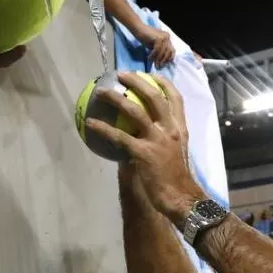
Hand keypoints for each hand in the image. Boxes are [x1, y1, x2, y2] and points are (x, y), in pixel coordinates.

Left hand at [87, 72, 200, 219]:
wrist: (182, 197)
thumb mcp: (177, 151)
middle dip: (137, 82)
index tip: (150, 74)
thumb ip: (164, 138)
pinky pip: (119, 136)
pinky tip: (91, 123)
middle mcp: (170, 129)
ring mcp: (157, 140)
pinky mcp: (143, 153)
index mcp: (180, 128)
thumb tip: (145, 132)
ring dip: (116, 99)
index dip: (163, 83)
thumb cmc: (178, 178)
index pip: (176, 98)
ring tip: (101, 93)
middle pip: (154, 97)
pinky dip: (103, 128)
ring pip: (134, 111)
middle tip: (121, 75)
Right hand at [136, 26, 175, 67]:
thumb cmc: (144, 37)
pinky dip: (153, 55)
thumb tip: (161, 61)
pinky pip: (157, 50)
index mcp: (167, 38)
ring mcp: (163, 37)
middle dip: (164, 60)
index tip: (163, 65)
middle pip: (169, 52)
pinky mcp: (158, 38)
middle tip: (159, 66)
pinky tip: (149, 58)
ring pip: (163, 52)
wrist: (138, 28)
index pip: (172, 50)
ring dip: (158, 59)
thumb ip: (159, 51)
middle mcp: (167, 37)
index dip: (168, 58)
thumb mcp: (154, 45)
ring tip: (154, 64)